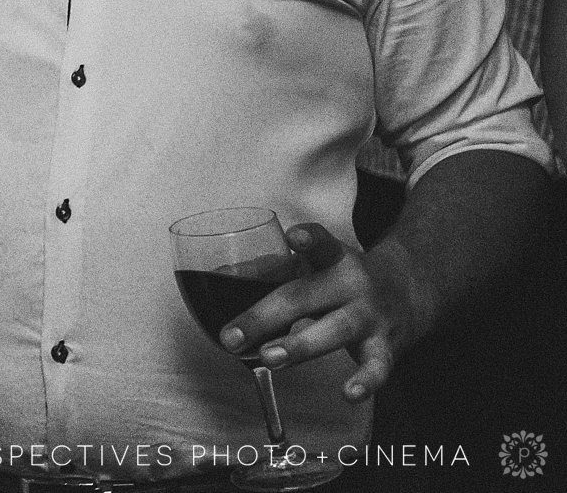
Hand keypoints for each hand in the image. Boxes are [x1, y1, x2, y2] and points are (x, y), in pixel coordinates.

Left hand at [222, 225, 412, 400]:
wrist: (411, 289)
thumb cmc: (342, 277)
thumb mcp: (312, 264)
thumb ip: (267, 269)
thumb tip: (219, 276)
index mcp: (332, 258)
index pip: (322, 243)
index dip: (310, 239)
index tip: (294, 238)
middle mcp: (353, 284)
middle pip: (305, 297)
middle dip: (265, 318)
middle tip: (231, 337)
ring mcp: (371, 316)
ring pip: (336, 330)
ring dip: (300, 346)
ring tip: (269, 359)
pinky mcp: (387, 346)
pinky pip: (378, 366)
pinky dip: (365, 381)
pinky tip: (349, 393)